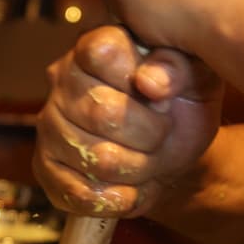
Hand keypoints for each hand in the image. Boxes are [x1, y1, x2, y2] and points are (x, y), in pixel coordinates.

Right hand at [34, 26, 222, 217]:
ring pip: (97, 159)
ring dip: (138, 170)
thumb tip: (149, 83)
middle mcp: (64, 78)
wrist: (174, 146)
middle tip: (163, 135)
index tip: (164, 96)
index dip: (142, 81)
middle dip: (150, 136)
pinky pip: (77, 192)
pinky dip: (116, 199)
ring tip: (149, 161)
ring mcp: (50, 123)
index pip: (103, 54)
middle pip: (104, 114)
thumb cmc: (182, 101)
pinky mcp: (46, 165)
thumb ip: (179, 69)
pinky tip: (131, 189)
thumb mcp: (197, 77)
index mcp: (99, 44)